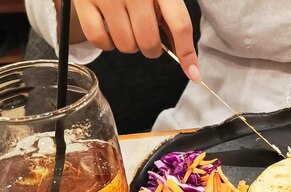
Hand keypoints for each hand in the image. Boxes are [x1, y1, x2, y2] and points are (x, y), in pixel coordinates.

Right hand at [60, 0, 199, 81]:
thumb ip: (170, 14)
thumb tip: (182, 52)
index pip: (180, 25)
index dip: (187, 53)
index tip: (193, 73)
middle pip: (149, 42)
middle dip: (152, 49)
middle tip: (147, 37)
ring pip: (126, 45)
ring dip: (130, 45)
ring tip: (127, 27)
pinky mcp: (84, 1)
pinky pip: (99, 39)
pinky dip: (107, 44)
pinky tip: (111, 31)